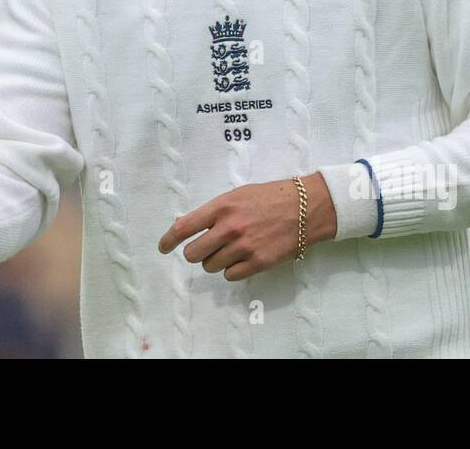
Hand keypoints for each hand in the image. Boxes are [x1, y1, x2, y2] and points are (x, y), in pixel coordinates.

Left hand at [157, 173, 336, 280]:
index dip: (169, 240)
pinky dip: (231, 270)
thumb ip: (215, 211)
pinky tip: (241, 259)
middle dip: (195, 253)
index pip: (184, 227)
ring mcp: (244, 247)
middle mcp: (229, 228)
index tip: (163, 247)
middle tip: (204, 249)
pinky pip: (230, 275)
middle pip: (193, 253)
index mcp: (221, 207)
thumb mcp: (238, 195)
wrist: (306, 207)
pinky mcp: (258, 262)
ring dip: (215, 261)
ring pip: (211, 266)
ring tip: (230, 250)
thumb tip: (191, 228)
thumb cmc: (270, 197)